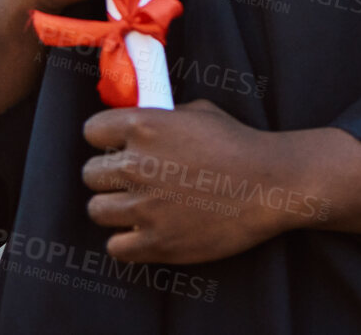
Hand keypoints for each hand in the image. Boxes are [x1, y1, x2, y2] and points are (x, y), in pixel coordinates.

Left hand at [81, 100, 323, 264]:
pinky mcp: (157, 242)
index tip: (117, 147)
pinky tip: (145, 232)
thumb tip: (137, 125)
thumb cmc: (238, 144)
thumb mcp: (197, 113)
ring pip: (97, 210)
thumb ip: (161, 118)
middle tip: (131, 180)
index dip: (105, 139)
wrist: (270, 184)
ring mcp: (144, 207)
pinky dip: (127, 242)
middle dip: (109, 176)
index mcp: (143, 126)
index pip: (92, 130)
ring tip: (137, 207)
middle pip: (90, 174)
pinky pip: (115, 247)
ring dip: (114, 209)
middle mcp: (136, 165)